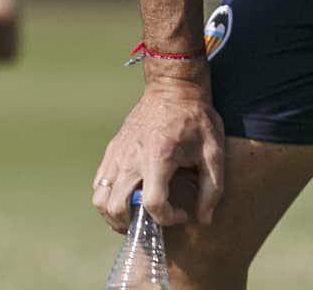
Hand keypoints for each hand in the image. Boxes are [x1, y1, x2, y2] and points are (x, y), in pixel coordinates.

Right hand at [92, 76, 224, 232]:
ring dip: (113, 215)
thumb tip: (203, 220)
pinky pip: (98, 183)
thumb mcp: (213, 151)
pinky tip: (126, 199)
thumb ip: (212, 188)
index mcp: (158, 157)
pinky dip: (107, 198)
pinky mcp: (111, 150)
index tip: (182, 214)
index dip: (168, 218)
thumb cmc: (196, 119)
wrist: (173, 88)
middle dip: (133, 224)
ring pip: (99, 198)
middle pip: (117, 207)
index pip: (152, 203)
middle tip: (151, 223)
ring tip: (133, 218)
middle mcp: (132, 158)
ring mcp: (117, 154)